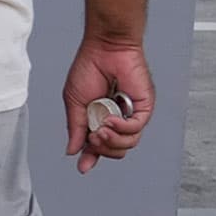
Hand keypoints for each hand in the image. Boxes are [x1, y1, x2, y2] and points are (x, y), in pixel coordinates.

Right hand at [63, 38, 153, 173]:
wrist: (105, 49)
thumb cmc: (89, 68)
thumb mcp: (74, 102)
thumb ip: (76, 127)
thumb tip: (72, 150)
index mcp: (99, 118)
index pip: (98, 145)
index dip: (91, 157)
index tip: (83, 166)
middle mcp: (117, 119)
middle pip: (116, 150)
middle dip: (102, 149)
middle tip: (93, 137)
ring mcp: (131, 114)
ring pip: (128, 144)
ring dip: (112, 141)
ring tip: (101, 129)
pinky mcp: (143, 108)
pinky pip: (135, 129)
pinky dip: (122, 128)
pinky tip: (111, 120)